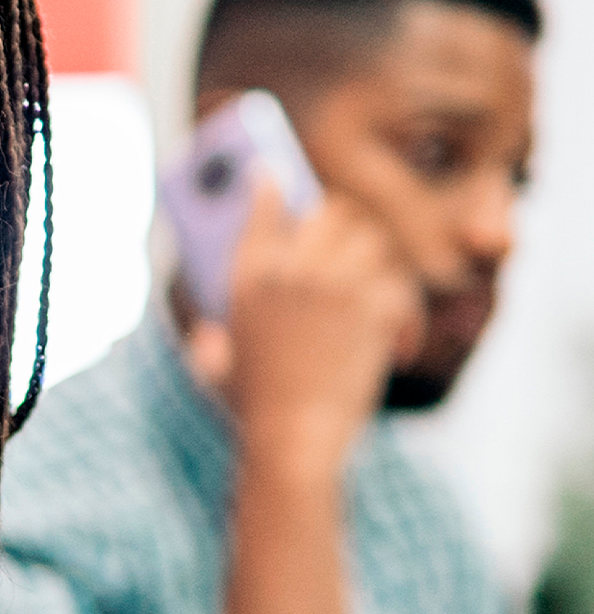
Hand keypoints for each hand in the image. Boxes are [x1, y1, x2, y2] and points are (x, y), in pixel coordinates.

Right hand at [195, 181, 425, 486]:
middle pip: (331, 212)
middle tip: (347, 239)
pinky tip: (399, 339)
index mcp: (247, 281)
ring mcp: (335, 288)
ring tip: (377, 289)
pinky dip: (406, 310)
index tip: (271, 173)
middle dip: (342, 221)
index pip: (261, 213)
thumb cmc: (252, 411)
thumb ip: (209, 344)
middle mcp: (290, 274)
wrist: (294, 440)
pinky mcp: (373, 309)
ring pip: (375, 240)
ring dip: (379, 261)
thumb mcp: (216, 371)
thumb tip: (207, 338)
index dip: (268, 187)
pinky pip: (402, 284)